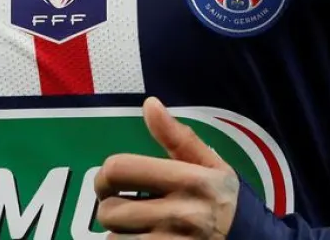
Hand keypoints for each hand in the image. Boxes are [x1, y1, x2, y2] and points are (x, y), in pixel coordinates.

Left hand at [93, 97, 240, 239]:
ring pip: (114, 239)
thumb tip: (149, 104)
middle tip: (122, 207)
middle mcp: (182, 214)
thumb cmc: (224, 200)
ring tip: (136, 228)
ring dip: (119, 234)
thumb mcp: (211, 164)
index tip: (111, 182)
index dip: (104, 176)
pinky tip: (143, 239)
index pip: (119, 169)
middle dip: (110, 208)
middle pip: (109, 210)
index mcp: (190, 180)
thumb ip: (178, 136)